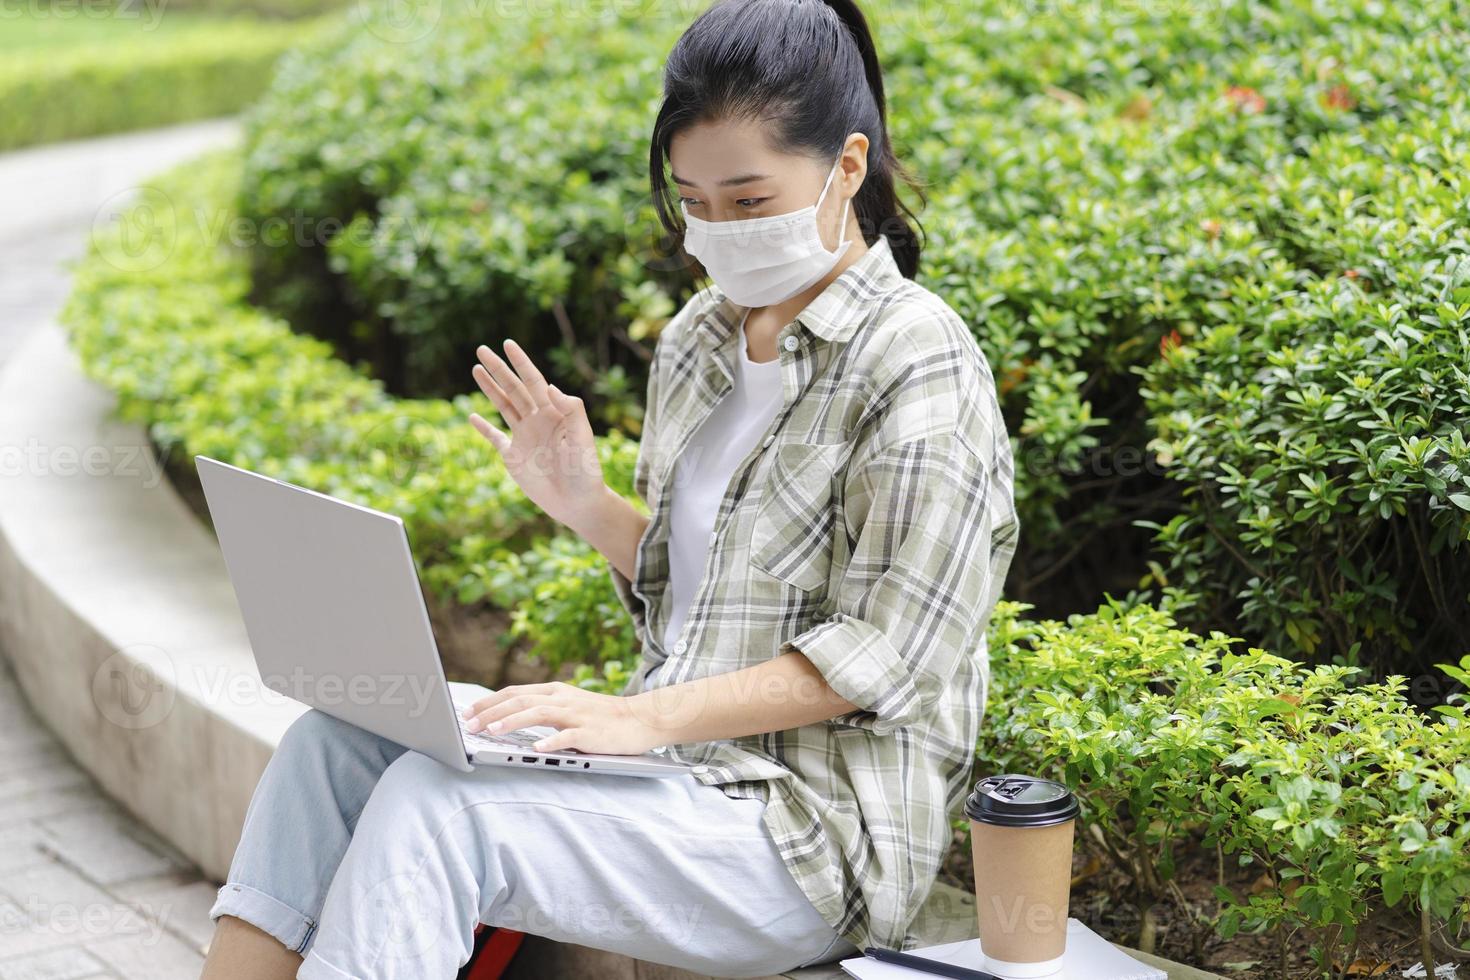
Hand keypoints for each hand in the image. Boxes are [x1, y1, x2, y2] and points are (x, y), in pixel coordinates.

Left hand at [459, 681, 664, 755]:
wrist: (639, 719)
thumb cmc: (600, 716)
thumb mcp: (569, 704)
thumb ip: (543, 707)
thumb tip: (508, 716)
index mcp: (555, 691)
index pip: (515, 691)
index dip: (489, 702)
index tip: (468, 713)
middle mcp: (562, 699)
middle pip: (521, 700)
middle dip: (491, 712)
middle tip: (469, 725)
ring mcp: (576, 715)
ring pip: (538, 713)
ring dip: (512, 721)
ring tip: (492, 732)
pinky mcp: (589, 732)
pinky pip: (567, 736)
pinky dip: (550, 741)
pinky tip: (535, 748)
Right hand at [469, 339, 606, 530]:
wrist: (578, 502)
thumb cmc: (586, 471)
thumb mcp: (583, 438)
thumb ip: (571, 410)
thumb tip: (550, 386)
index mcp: (554, 413)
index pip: (534, 381)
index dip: (521, 362)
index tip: (508, 344)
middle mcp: (537, 420)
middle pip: (514, 389)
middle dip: (498, 369)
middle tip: (482, 349)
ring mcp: (524, 437)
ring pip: (503, 407)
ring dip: (490, 389)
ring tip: (476, 370)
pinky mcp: (514, 457)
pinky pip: (495, 438)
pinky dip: (484, 428)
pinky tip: (473, 416)